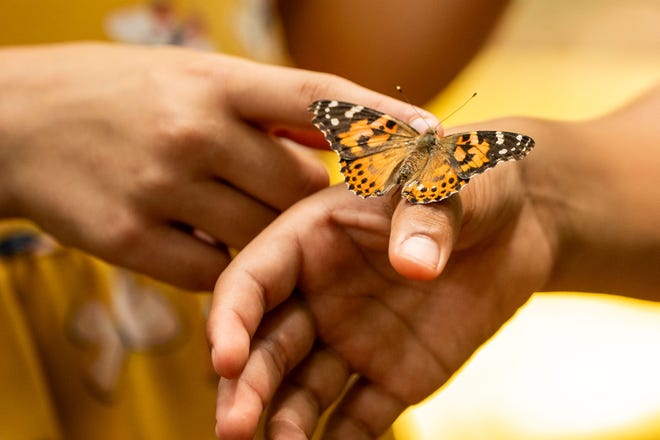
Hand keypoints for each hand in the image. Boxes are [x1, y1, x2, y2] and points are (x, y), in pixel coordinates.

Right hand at [0, 43, 435, 289]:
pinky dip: (229, 267)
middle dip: (319, 202)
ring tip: (256, 226)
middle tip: (328, 207)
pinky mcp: (133, 241)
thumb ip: (259, 109)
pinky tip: (213, 246)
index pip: (317, 97)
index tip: (434, 137)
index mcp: (215, 81)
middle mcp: (195, 132)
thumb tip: (329, 134)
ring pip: (261, 234)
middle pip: (299, 186)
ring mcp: (164, 188)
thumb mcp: (188, 78)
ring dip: (275, 237)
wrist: (14, 124)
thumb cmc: (115, 96)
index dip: (379, 117)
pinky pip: (213, 271)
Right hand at [208, 116, 558, 437]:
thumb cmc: (468, 183)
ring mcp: (354, 340)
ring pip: (303, 389)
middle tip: (235, 429)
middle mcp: (321, 296)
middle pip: (267, 346)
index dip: (231, 318)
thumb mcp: (444, 177)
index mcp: (312, 240)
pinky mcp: (393, 375)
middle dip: (246, 386)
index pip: (252, 280)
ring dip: (285, 421)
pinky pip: (361, 416)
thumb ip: (424, 212)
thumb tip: (414, 265)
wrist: (518, 222)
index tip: (227, 358)